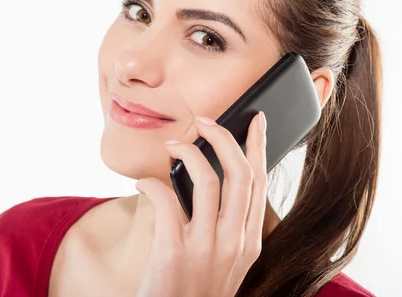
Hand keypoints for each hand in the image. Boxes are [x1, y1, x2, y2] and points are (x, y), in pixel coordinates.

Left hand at [134, 112, 267, 296]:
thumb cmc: (193, 291)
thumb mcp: (223, 262)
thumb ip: (226, 227)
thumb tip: (216, 182)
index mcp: (249, 243)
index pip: (260, 182)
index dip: (258, 146)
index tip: (255, 121)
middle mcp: (234, 244)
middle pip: (240, 173)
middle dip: (223, 137)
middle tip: (204, 122)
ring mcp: (206, 250)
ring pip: (208, 180)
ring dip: (188, 153)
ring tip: (173, 147)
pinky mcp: (174, 255)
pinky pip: (166, 201)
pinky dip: (151, 184)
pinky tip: (142, 184)